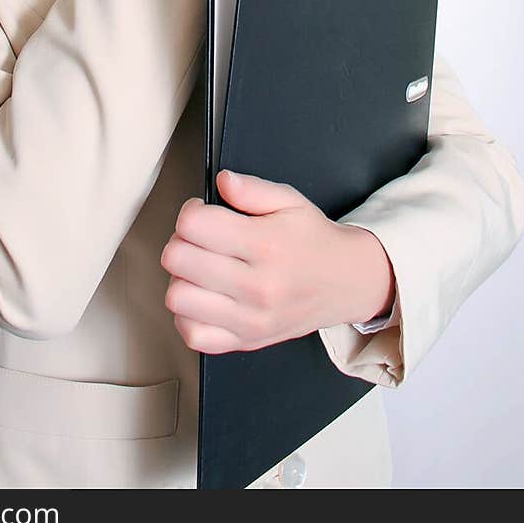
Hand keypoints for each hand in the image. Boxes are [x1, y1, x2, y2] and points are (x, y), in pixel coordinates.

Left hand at [160, 169, 395, 353]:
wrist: (346, 282)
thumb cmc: (314, 241)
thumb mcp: (291, 201)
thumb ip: (252, 188)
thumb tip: (222, 181)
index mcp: (266, 245)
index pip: (193, 225)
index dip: (191, 211)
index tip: (202, 212)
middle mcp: (257, 286)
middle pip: (177, 259)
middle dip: (181, 241)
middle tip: (199, 238)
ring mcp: (251, 319)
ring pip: (178, 298)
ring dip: (181, 278)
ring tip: (200, 268)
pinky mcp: (247, 341)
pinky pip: (194, 335)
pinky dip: (188, 315)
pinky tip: (203, 297)